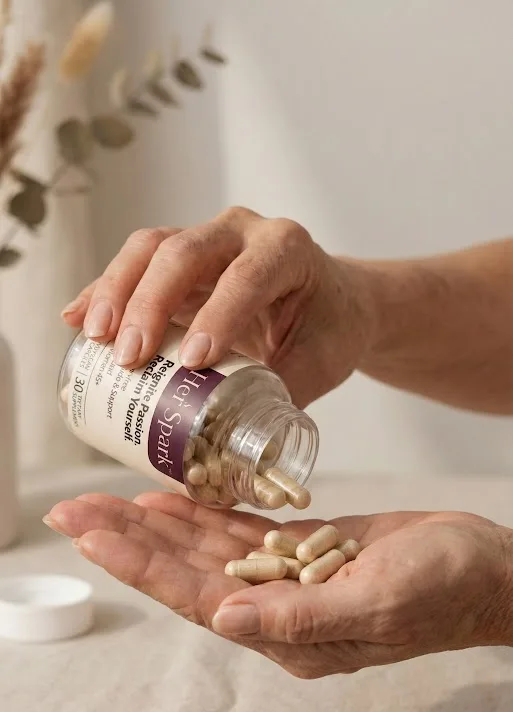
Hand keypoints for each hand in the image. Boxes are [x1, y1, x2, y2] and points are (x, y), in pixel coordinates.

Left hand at [45, 494, 512, 677]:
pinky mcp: (306, 552)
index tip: (92, 534)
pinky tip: (169, 501)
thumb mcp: (380, 601)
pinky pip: (241, 534)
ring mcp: (289, 581)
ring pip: (207, 552)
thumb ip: (300, 617)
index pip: (197, 597)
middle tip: (71, 512)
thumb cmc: (448, 587)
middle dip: (129, 542)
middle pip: (187, 573)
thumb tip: (223, 620)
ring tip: (104, 503)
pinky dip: (203, 517)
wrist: (489, 570)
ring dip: (155, 527)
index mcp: (290, 635)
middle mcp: (278, 613)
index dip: (142, 566)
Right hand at [61, 208, 370, 406]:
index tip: (195, 361)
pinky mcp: (177, 260)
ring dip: (115, 291)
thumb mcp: (324, 359)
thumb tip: (241, 446)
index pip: (247, 275)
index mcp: (285, 248)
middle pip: (183, 252)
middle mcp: (241, 232)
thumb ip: (287, 394)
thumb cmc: (330, 326)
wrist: (331, 300)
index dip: (217, 315)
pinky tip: (76, 319)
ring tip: (95, 338)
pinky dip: (102, 290)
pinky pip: (133, 266)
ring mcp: (204, 240)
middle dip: (149, 304)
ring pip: (149, 248)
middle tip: (129, 357)